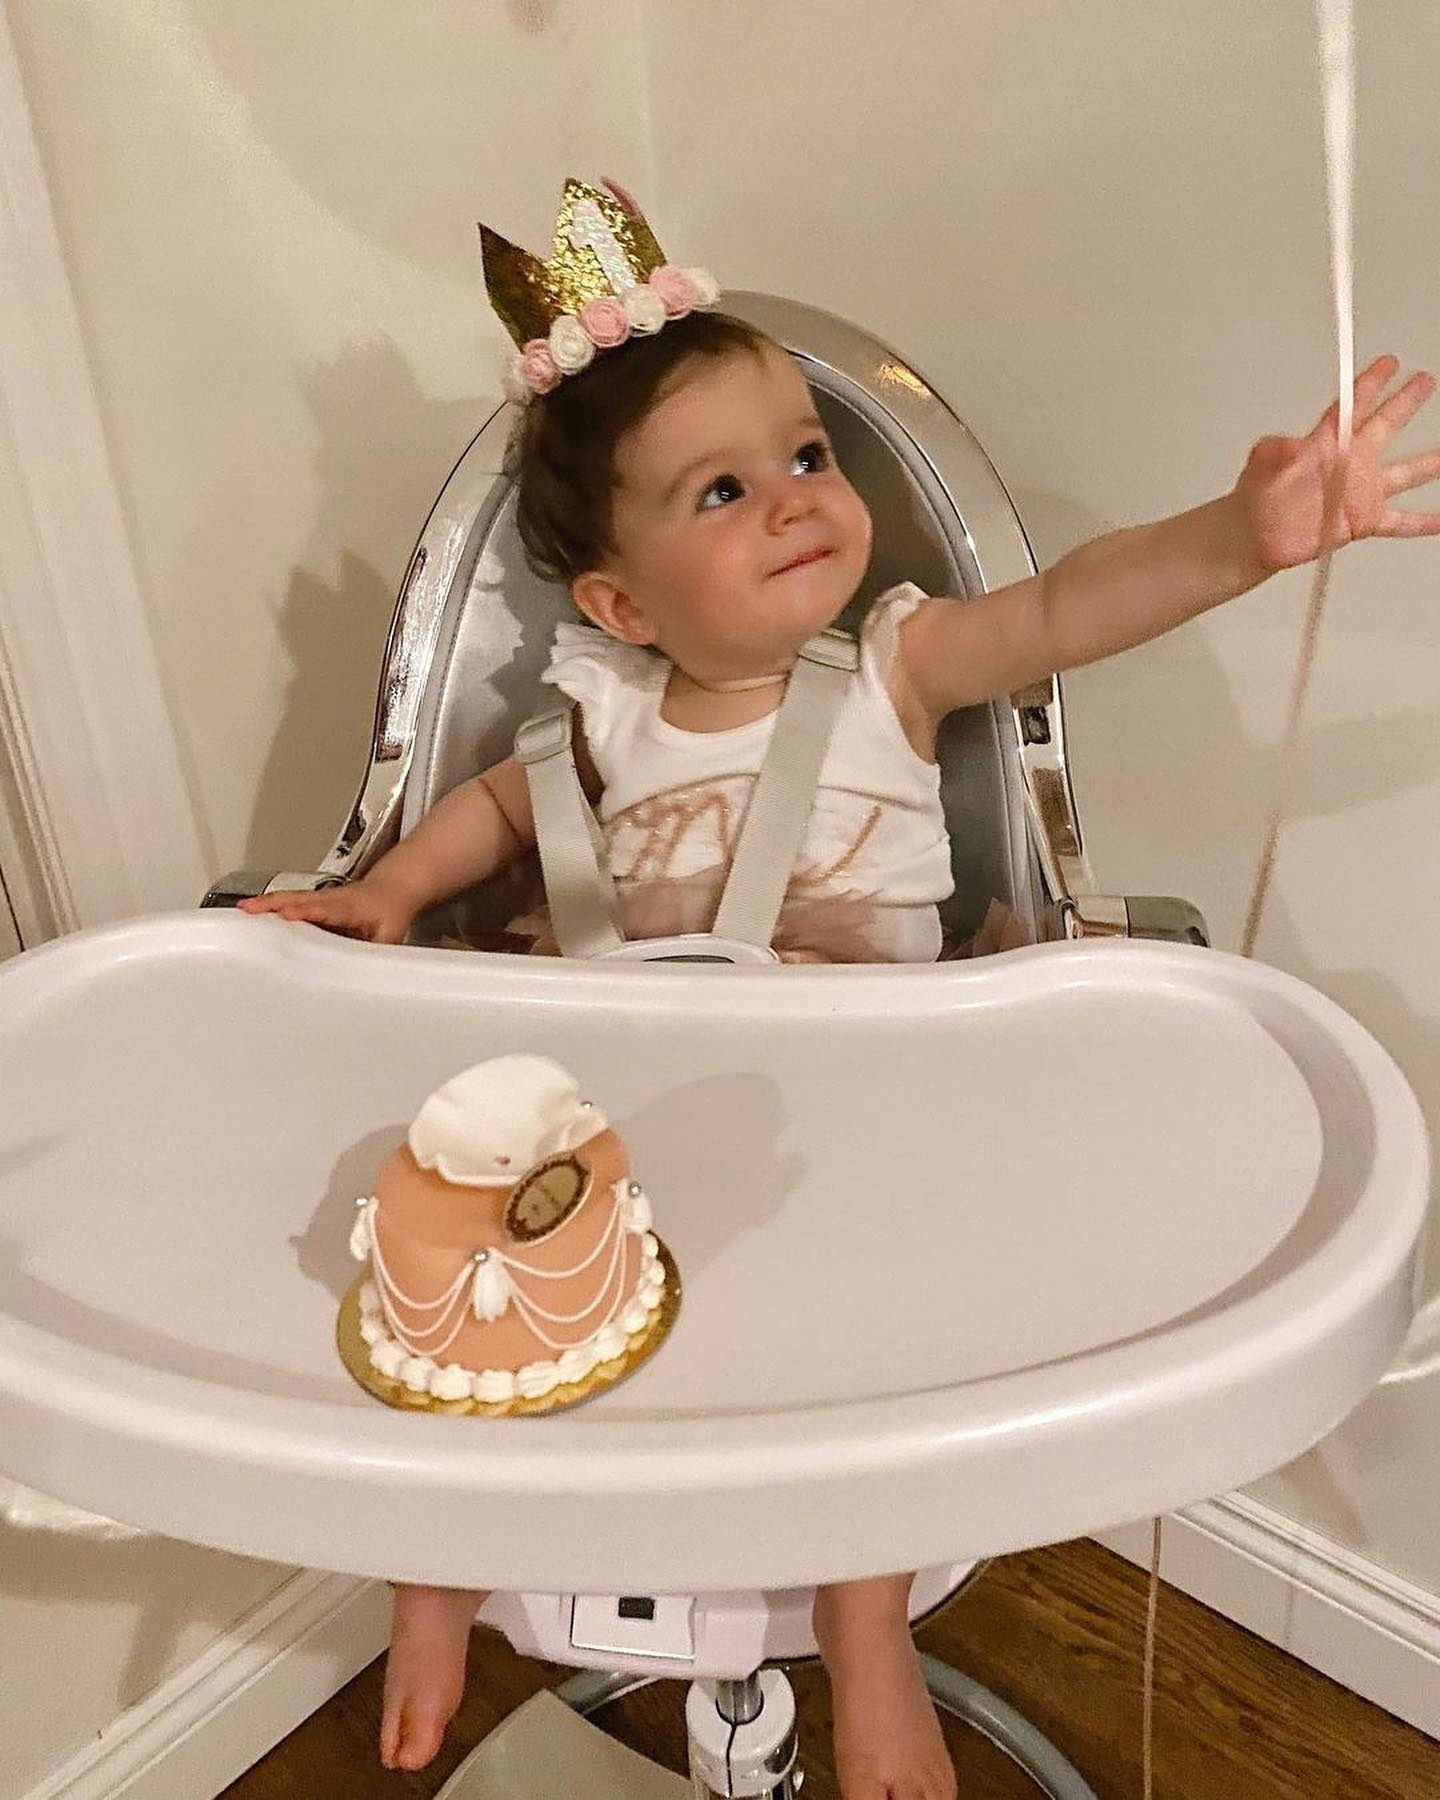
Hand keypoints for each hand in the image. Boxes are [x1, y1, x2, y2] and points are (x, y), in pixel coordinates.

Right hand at [237, 874, 417, 943]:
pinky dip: (269, 907)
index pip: (323, 909)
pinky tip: (251, 915)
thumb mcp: (390, 937)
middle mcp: (329, 900)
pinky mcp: (313, 903)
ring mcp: (319, 899)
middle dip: (272, 905)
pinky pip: (288, 903)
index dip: (305, 912)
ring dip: (265, 904)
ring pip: (289, 898)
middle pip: (297, 899)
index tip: (287, 915)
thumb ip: (375, 956)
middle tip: (248, 911)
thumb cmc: (390, 911)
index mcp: (348, 907)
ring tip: (241, 912)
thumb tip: (364, 978)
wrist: (393, 889)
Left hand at [1235, 355, 1439, 572]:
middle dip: (1405, 402)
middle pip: (1385, 425)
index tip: (1389, 362)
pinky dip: (1422, 522)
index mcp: (1327, 443)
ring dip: (1430, 462)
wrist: (1254, 537)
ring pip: (1405, 472)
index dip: (1371, 382)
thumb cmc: (1256, 498)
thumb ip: (1275, 450)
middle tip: (1424, 380)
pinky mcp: (1363, 520)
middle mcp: (1350, 463)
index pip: (1354, 405)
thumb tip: (1290, 443)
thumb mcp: (1261, 466)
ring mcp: (1361, 491)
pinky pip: (1400, 522)